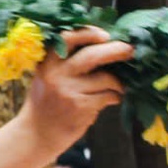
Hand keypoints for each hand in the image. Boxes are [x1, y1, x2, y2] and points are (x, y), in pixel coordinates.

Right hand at [22, 25, 133, 151]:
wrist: (37, 134)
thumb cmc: (47, 102)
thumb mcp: (47, 77)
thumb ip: (66, 63)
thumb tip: (103, 46)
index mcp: (48, 62)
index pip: (68, 38)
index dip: (89, 33)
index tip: (105, 35)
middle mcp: (57, 74)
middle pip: (92, 55)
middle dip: (116, 50)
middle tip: (130, 50)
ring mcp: (69, 91)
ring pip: (106, 78)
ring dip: (118, 83)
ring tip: (119, 87)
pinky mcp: (81, 107)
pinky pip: (108, 96)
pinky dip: (115, 97)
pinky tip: (112, 99)